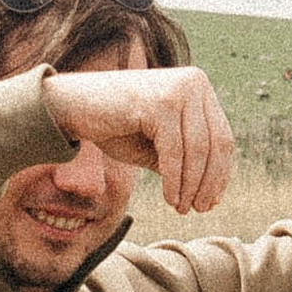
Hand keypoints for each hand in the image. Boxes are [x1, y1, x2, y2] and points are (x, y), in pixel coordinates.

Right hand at [43, 65, 235, 212]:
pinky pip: (175, 152)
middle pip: (215, 143)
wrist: (69, 108)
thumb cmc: (113, 126)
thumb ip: (185, 160)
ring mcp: (178, 89)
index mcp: (197, 86)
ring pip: (197, 150)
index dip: (220, 172)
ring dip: (191, 186)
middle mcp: (193, 82)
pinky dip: (175, 180)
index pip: (222, 135)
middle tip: (199, 209)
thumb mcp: (157, 145)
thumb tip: (213, 192)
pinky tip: (171, 199)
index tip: (212, 200)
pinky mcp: (160, 103)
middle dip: (209, 182)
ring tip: (182, 208)